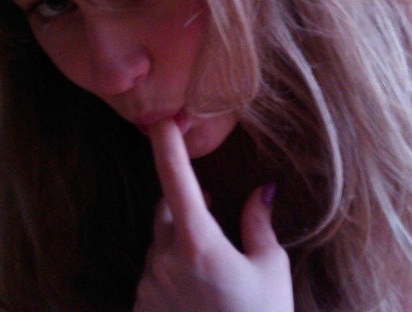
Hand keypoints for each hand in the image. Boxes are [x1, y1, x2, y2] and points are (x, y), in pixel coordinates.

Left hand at [133, 120, 292, 311]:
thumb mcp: (271, 270)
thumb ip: (259, 224)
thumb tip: (264, 191)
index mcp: (198, 243)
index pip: (175, 178)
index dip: (166, 143)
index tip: (161, 118)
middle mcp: (164, 261)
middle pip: (165, 213)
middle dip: (186, 208)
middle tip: (215, 221)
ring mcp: (148, 288)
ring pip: (159, 249)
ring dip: (180, 247)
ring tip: (213, 275)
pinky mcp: (141, 310)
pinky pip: (152, 281)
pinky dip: (172, 279)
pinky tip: (197, 298)